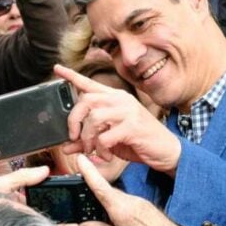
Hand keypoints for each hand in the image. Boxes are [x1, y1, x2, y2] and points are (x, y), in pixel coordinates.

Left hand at [58, 64, 181, 175]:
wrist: (167, 151)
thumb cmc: (139, 142)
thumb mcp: (111, 140)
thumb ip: (89, 139)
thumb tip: (67, 146)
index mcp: (116, 98)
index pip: (90, 84)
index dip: (72, 76)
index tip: (58, 69)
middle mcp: (121, 100)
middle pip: (86, 101)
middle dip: (74, 121)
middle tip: (74, 138)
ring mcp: (128, 112)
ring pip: (94, 118)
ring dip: (87, 139)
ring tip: (92, 150)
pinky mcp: (133, 127)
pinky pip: (105, 137)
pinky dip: (101, 150)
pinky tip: (107, 156)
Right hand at [75, 155, 197, 225]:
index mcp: (123, 211)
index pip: (101, 187)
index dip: (89, 171)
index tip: (81, 159)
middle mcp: (133, 202)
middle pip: (108, 194)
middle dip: (96, 199)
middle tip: (86, 210)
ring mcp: (141, 203)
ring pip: (118, 199)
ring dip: (110, 207)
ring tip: (108, 225)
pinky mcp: (147, 207)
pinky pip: (128, 203)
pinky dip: (120, 209)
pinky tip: (121, 224)